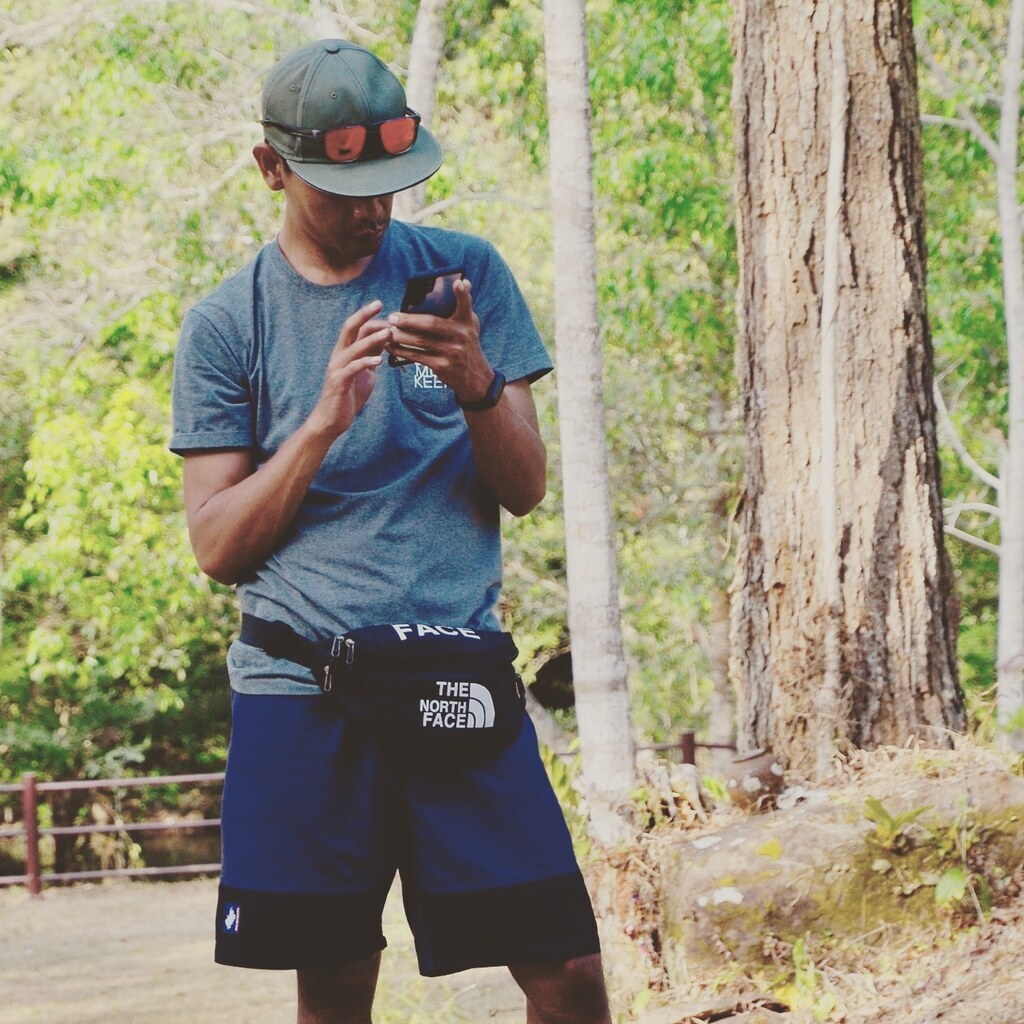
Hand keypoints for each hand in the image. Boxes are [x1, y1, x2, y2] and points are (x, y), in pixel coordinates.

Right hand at [307, 299, 390, 439]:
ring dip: (372, 340)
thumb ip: (371, 356)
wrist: (332, 420)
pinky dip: (365, 363)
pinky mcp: (338, 383)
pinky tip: (378, 361)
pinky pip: (351, 369)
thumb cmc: (348, 396)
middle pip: (349, 329)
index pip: (356, 327)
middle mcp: (338, 356)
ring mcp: (337, 368)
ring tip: (388, 333)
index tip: (385, 309)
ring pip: (353, 348)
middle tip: (379, 303)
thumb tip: (384, 342)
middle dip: (364, 315)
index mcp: (345, 352)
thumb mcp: (365, 372)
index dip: (369, 317)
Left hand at [385, 280, 494, 403]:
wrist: (474, 377)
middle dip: (409, 320)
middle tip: (392, 317)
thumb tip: (464, 282)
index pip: (466, 305)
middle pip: (431, 324)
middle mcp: (461, 336)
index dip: (462, 294)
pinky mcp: (442, 366)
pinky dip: (402, 351)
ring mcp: (452, 352)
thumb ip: (465, 305)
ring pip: (420, 341)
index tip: (458, 283)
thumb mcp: (471, 325)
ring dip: (401, 336)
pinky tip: (391, 347)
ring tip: (386, 331)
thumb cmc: (467, 345)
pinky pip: (417, 356)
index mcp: (467, 322)